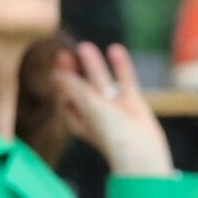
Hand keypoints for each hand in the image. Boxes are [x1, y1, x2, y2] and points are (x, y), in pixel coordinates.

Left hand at [55, 42, 173, 176]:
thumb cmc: (111, 132)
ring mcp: (115, 109)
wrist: (142, 150)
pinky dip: (120, 66)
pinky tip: (115, 49)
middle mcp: (96, 114)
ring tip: (85, 46)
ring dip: (94, 65)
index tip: (58, 61)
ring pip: (102, 82)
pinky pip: (125, 80)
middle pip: (81, 88)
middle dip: (74, 70)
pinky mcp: (133, 104)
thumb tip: (55, 74)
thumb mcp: (87, 106)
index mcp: (79, 121)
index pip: (65, 97)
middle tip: (68, 51)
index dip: (61, 80)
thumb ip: (73, 88)